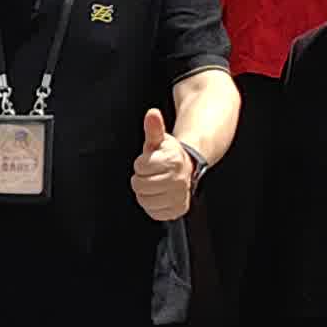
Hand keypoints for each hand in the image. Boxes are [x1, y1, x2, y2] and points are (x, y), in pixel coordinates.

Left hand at [128, 104, 199, 222]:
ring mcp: (179, 196)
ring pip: (145, 200)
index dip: (140, 164)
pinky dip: (153, 206)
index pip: (140, 167)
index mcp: (173, 160)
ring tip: (154, 184)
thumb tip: (152, 113)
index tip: (149, 162)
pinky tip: (159, 195)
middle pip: (140, 185)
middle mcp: (179, 179)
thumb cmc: (168, 154)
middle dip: (141, 179)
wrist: (187, 169)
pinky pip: (154, 213)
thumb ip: (153, 127)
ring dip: (145, 193)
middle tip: (150, 174)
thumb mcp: (159, 139)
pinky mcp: (178, 210)